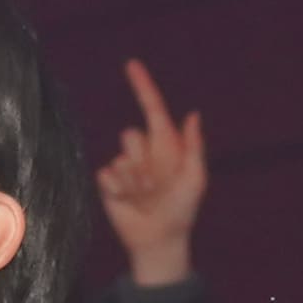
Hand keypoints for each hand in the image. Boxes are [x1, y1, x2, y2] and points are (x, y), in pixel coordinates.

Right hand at [93, 61, 209, 287]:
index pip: (152, 108)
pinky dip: (119, 189)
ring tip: (145, 197)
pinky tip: (128, 201)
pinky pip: (106, 174)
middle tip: (156, 185)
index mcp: (166, 145)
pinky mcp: (109, 182)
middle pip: (131, 135)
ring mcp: (125, 167)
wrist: (159, 238)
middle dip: (142, 160)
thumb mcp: (195, 179)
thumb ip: (194, 147)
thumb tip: (193, 114)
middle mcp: (144, 152)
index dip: (142, 85)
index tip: (131, 64)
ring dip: (133, 180)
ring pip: (120, 158)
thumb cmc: (183, 209)